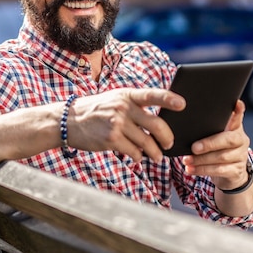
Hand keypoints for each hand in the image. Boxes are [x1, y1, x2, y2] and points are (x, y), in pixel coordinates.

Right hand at [66, 88, 184, 161]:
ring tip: (157, 156)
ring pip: (147, 141)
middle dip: (167, 137)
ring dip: (155, 152)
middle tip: (169, 144)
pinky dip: (138, 157)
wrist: (69, 120)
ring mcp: (117, 123)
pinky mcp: (111, 139)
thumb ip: (135, 107)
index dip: (169, 99)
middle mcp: (123, 108)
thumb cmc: (97, 111)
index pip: (152, 95)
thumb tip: (159, 123)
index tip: (183, 104)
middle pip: (156, 124)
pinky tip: (137, 157)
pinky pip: (134, 152)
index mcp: (127, 95)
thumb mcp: (115, 100)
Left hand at [181, 100, 250, 188]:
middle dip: (210, 143)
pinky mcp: (237, 171)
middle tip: (194, 147)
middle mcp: (241, 140)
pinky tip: (190, 169)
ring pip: (221, 157)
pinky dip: (203, 170)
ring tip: (187, 160)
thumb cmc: (216, 150)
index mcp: (235, 128)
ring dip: (201, 159)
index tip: (237, 103)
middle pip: (229, 139)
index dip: (238, 111)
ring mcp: (241, 156)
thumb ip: (207, 128)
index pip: (238, 117)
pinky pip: (219, 170)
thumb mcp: (214, 137)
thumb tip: (186, 119)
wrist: (229, 174)